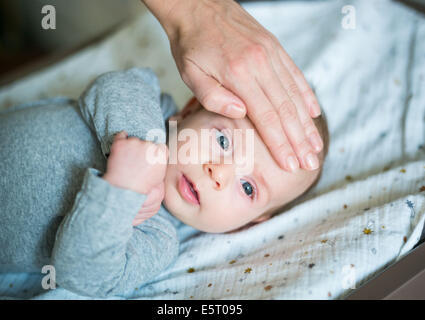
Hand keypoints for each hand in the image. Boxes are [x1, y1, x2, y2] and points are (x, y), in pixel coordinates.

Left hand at [103, 131, 167, 224]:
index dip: (154, 153)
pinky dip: (121, 139)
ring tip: (127, 161)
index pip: (160, 147)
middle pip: (147, 143)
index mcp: (160, 153)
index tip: (149, 158)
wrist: (124, 190)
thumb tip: (160, 155)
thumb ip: (161, 163)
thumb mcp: (160, 177)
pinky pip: (121, 135)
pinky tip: (121, 148)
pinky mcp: (120, 143)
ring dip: (131, 147)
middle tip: (136, 162)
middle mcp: (149, 145)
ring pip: (134, 140)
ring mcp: (134, 143)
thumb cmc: (143, 187)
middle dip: (143, 150)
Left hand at [142, 0, 322, 171]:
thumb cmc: (191, 45)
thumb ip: (213, 96)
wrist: (199, 6)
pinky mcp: (275, 47)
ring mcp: (271, 54)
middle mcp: (261, 63)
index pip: (266, 117)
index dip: (280, 144)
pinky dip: (306, 96)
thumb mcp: (191, 73)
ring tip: (316, 146)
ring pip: (295, 95)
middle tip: (311, 163)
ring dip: (307, 124)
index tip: (291, 165)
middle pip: (286, 110)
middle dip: (300, 141)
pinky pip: (295, 75)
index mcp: (239, 74)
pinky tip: (314, 113)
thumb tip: (240, 114)